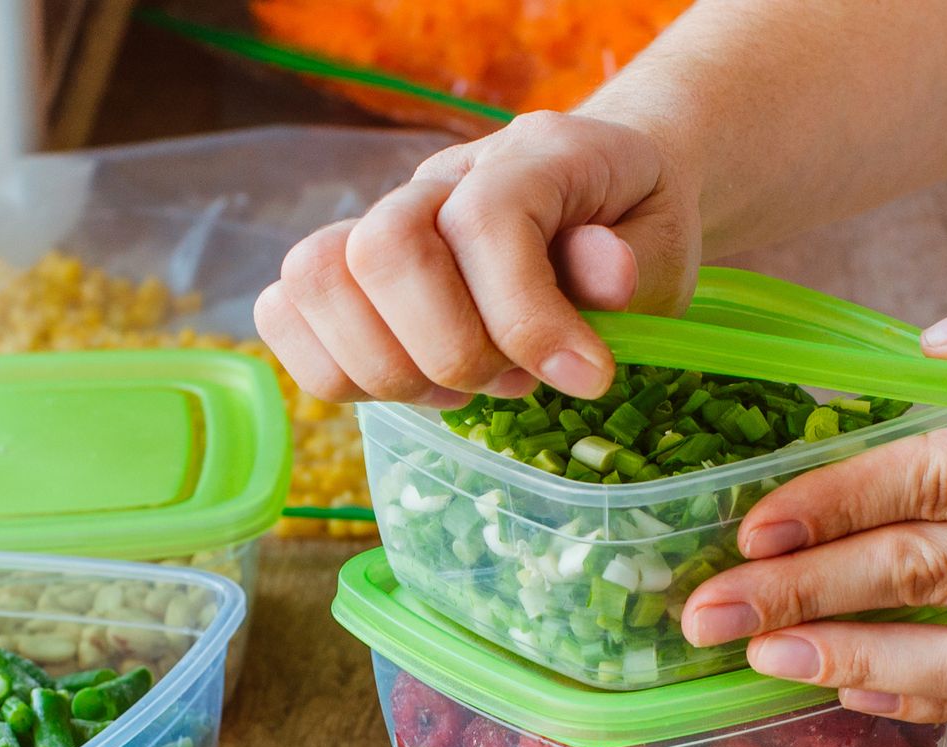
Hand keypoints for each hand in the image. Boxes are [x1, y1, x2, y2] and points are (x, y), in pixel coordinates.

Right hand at [254, 111, 699, 406]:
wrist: (599, 197)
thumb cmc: (629, 231)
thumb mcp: (662, 247)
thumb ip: (634, 264)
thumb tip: (607, 278)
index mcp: (529, 157)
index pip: (485, 223)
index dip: (527, 319)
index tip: (586, 377)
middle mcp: (438, 180)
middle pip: (382, 250)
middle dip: (450, 350)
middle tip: (510, 382)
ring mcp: (380, 222)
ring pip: (316, 282)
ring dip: (391, 369)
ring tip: (460, 390)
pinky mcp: (346, 273)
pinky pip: (284, 314)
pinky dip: (334, 371)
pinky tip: (410, 386)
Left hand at [680, 277, 946, 721]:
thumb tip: (933, 342)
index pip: (939, 482)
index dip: (834, 505)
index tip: (751, 525)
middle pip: (926, 577)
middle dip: (803, 595)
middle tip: (708, 609)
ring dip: (849, 664)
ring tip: (760, 661)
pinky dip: (926, 702)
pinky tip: (853, 690)